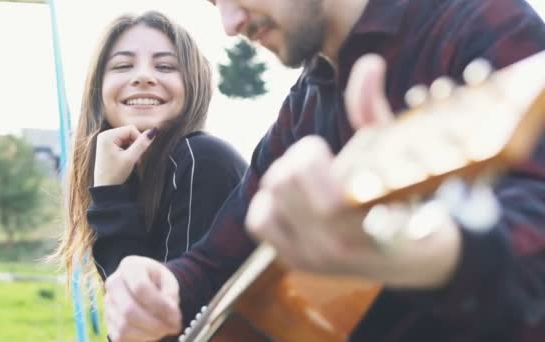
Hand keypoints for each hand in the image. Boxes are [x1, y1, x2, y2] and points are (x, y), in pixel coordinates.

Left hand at [94, 126, 156, 186]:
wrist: (105, 189)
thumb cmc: (115, 174)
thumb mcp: (130, 159)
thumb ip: (142, 144)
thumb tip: (154, 131)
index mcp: (107, 136)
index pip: (131, 129)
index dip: (139, 139)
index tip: (140, 154)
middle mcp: (104, 135)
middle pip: (129, 132)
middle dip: (136, 144)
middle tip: (137, 159)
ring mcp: (105, 140)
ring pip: (127, 138)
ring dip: (133, 148)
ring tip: (132, 160)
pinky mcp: (107, 146)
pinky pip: (122, 143)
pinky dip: (128, 150)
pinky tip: (127, 160)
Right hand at [105, 256, 181, 341]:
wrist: (146, 285)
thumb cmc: (157, 281)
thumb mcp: (169, 281)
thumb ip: (171, 296)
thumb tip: (171, 318)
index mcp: (129, 266)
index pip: (140, 288)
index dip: (159, 305)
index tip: (176, 316)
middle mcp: (113, 283)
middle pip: (129, 310)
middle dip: (154, 324)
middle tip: (171, 328)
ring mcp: (107, 303)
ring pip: (124, 326)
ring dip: (148, 333)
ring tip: (163, 330)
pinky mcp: (107, 321)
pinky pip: (121, 336)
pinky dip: (139, 339)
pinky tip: (152, 333)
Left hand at [245, 54, 460, 287]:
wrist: (413, 258)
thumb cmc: (402, 196)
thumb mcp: (392, 151)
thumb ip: (373, 107)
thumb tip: (369, 62)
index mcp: (358, 213)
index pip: (304, 173)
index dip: (308, 154)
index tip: (325, 151)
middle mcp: (331, 242)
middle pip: (282, 179)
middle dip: (297, 159)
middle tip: (317, 161)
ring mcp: (312, 257)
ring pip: (268, 198)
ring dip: (282, 181)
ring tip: (305, 181)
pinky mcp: (296, 262)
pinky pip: (259, 222)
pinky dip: (268, 204)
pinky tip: (289, 199)